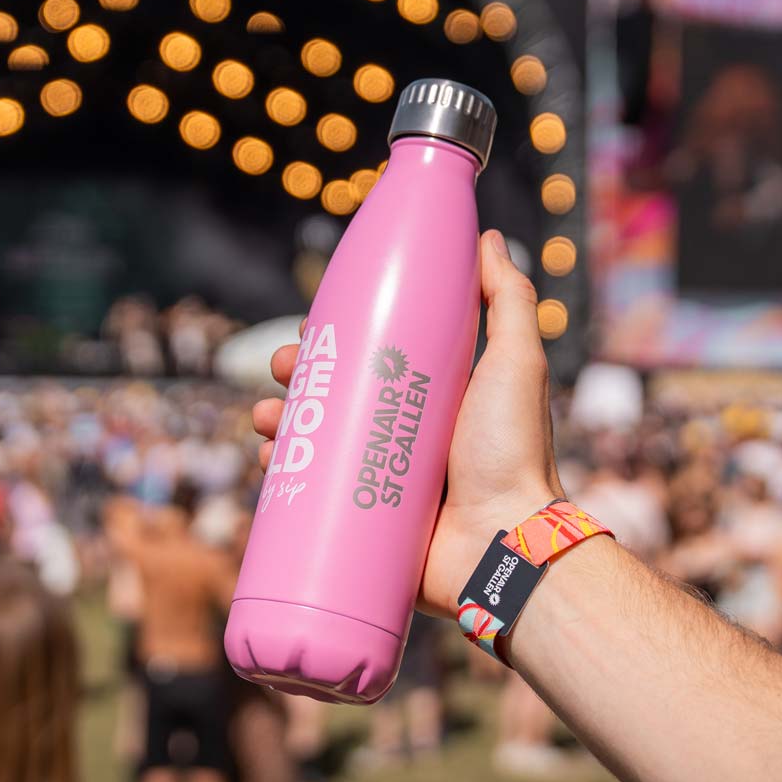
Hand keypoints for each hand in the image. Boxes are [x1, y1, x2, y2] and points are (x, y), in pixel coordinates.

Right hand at [253, 230, 560, 617]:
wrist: (505, 543)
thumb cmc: (513, 451)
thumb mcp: (516, 363)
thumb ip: (508, 300)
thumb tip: (488, 238)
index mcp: (435, 396)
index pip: (374, 356)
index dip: (338, 340)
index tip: (312, 329)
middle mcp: (405, 434)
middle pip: (336, 397)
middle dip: (298, 380)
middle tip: (281, 371)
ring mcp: (383, 479)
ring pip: (317, 443)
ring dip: (279, 424)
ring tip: (265, 421)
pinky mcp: (365, 521)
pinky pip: (313, 495)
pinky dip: (283, 476)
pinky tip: (266, 463)